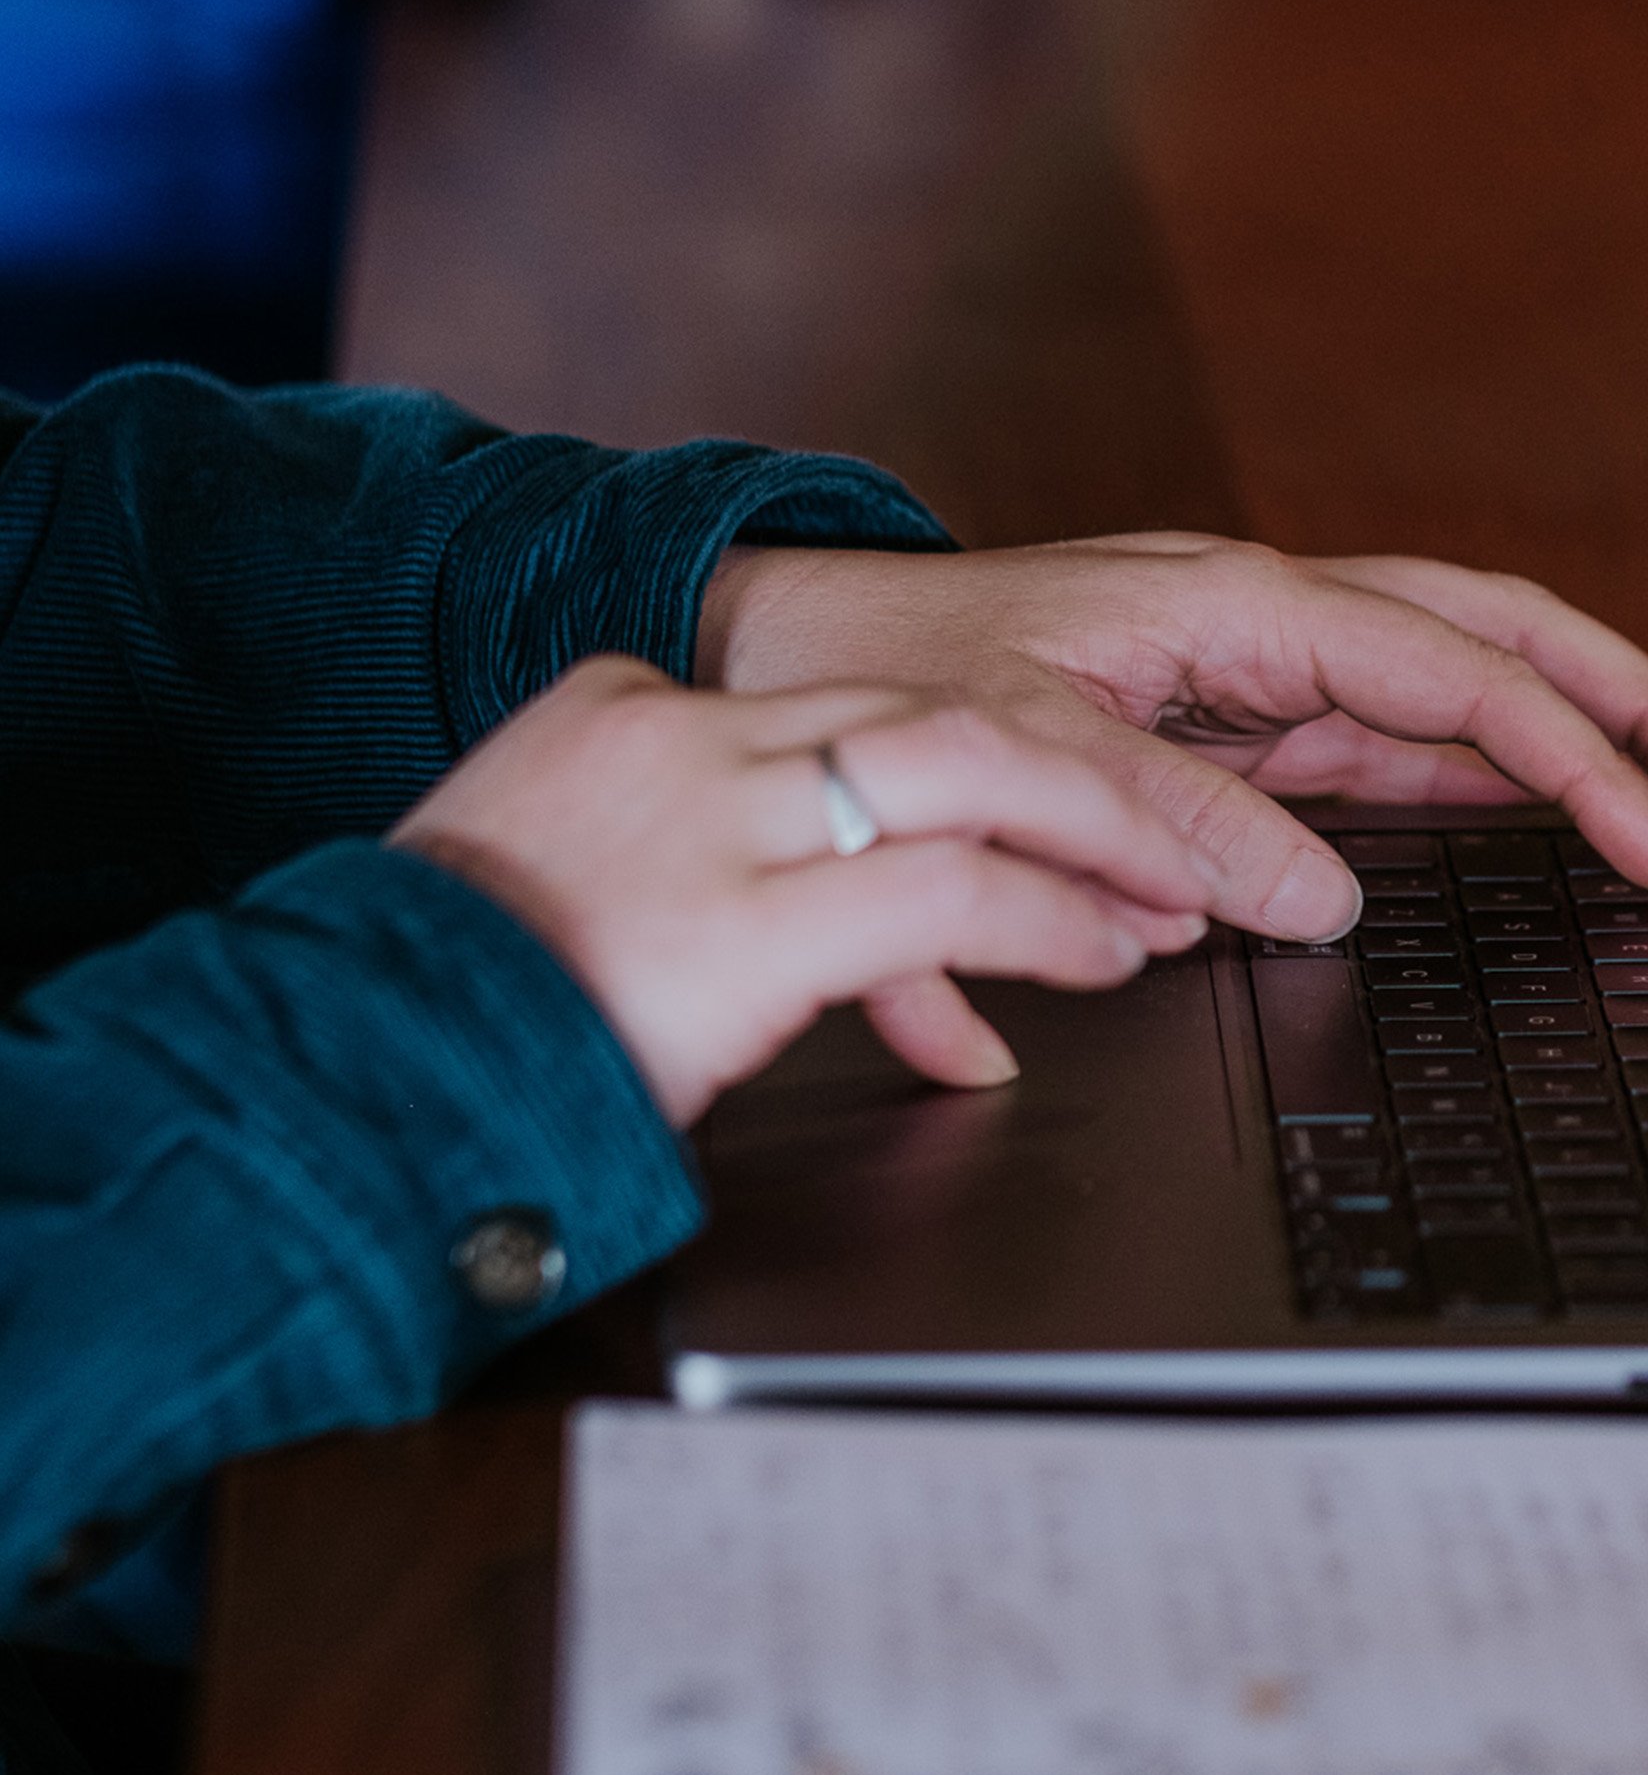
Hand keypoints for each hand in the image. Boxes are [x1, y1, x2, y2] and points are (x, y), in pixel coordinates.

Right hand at [392, 658, 1217, 1121]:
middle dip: (1074, 765)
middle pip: (932, 710)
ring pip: (966, 772)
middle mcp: (680, 742)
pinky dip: (1047, 917)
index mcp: (627, 714)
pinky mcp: (741, 925)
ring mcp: (713, 826)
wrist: (347, 1069)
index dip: (974, 749)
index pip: (844, 705)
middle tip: (1170, 819)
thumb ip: (680, 861)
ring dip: (1092, 828)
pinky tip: (1103, 948)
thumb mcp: (557, 882)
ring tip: (1174, 884)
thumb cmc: (453, 1004)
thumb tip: (799, 905)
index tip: (1050, 793)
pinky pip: (946, 893)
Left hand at [695, 536, 1647, 945]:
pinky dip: (1477, 780)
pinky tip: (1535, 826)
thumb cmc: (892, 669)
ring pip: (1459, 687)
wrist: (790, 643)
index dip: (1580, 758)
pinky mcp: (1232, 721)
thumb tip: (1323, 904)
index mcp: (1239, 604)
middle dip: (1633, 712)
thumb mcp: (1027, 752)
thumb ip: (1173, 827)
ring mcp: (1259, 668)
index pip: (1460, 675)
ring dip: (1574, 744)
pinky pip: (1386, 742)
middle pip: (1502, 642)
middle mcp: (1270, 621)